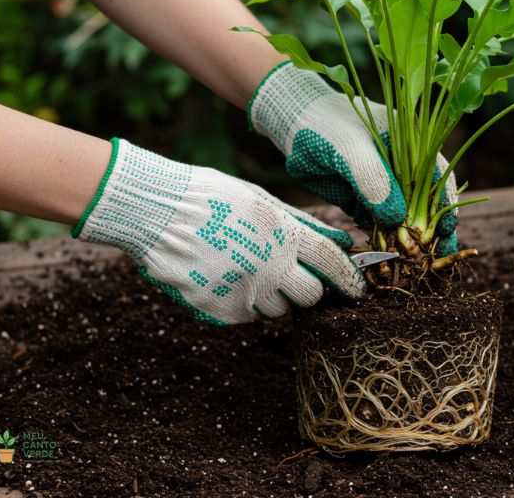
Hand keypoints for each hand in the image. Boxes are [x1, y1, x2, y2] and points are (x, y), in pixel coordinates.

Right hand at [73, 139, 364, 325]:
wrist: (156, 213)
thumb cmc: (211, 198)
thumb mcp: (262, 202)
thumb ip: (304, 225)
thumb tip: (342, 241)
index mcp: (283, 234)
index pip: (332, 263)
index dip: (350, 279)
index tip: (358, 290)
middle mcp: (269, 266)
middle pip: (311, 297)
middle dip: (308, 290)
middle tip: (290, 277)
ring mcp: (245, 291)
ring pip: (278, 309)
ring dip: (271, 296)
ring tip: (244, 268)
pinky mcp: (221, 311)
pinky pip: (246, 315)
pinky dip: (242, 302)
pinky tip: (223, 276)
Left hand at [248, 61, 459, 254]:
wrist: (293, 124)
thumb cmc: (326, 126)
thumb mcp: (350, 148)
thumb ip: (373, 179)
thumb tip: (398, 217)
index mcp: (410, 144)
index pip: (438, 176)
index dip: (446, 203)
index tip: (447, 230)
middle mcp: (401, 167)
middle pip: (424, 202)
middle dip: (430, 231)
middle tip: (435, 259)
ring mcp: (381, 186)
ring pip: (401, 218)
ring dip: (407, 241)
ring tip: (414, 266)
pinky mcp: (363, 201)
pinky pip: (378, 225)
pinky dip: (383, 242)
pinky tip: (387, 260)